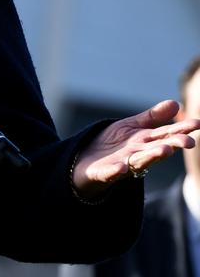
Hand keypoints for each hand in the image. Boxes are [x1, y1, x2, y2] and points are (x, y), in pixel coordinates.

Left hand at [72, 100, 199, 197]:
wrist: (87, 160)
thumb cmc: (115, 143)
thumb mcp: (133, 126)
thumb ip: (153, 118)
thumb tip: (176, 103)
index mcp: (146, 141)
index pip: (166, 134)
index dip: (181, 130)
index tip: (197, 124)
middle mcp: (139, 154)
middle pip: (158, 149)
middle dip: (173, 145)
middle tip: (188, 141)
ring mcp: (123, 164)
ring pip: (140, 161)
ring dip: (152, 156)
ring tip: (165, 150)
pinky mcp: (105, 173)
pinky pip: (111, 173)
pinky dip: (116, 171)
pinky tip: (122, 168)